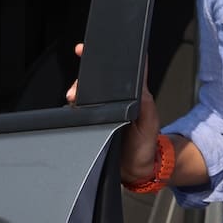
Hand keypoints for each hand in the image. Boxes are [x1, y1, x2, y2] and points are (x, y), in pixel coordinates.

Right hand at [66, 43, 160, 182]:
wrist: (134, 171)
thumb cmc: (144, 146)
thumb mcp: (150, 122)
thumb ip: (145, 103)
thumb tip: (139, 84)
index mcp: (131, 96)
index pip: (119, 72)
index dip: (105, 58)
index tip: (90, 50)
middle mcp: (115, 101)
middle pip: (95, 81)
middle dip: (82, 79)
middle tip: (77, 87)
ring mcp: (102, 112)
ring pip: (85, 95)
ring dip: (76, 93)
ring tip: (73, 97)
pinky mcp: (92, 123)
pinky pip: (80, 112)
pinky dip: (74, 109)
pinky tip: (73, 109)